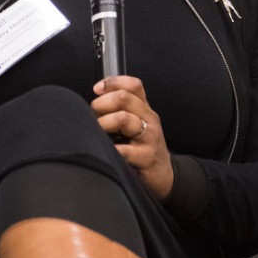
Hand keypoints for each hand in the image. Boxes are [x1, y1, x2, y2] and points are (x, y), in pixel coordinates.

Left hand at [91, 75, 172, 199]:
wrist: (164, 175)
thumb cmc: (144, 148)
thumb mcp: (138, 124)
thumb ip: (121, 111)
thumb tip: (94, 105)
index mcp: (145, 109)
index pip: (133, 85)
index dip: (113, 82)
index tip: (96, 89)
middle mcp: (149, 118)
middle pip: (124, 98)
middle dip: (102, 103)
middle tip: (93, 115)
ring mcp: (149, 137)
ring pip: (124, 118)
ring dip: (104, 123)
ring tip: (97, 132)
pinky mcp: (146, 157)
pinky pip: (124, 150)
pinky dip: (111, 149)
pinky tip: (105, 150)